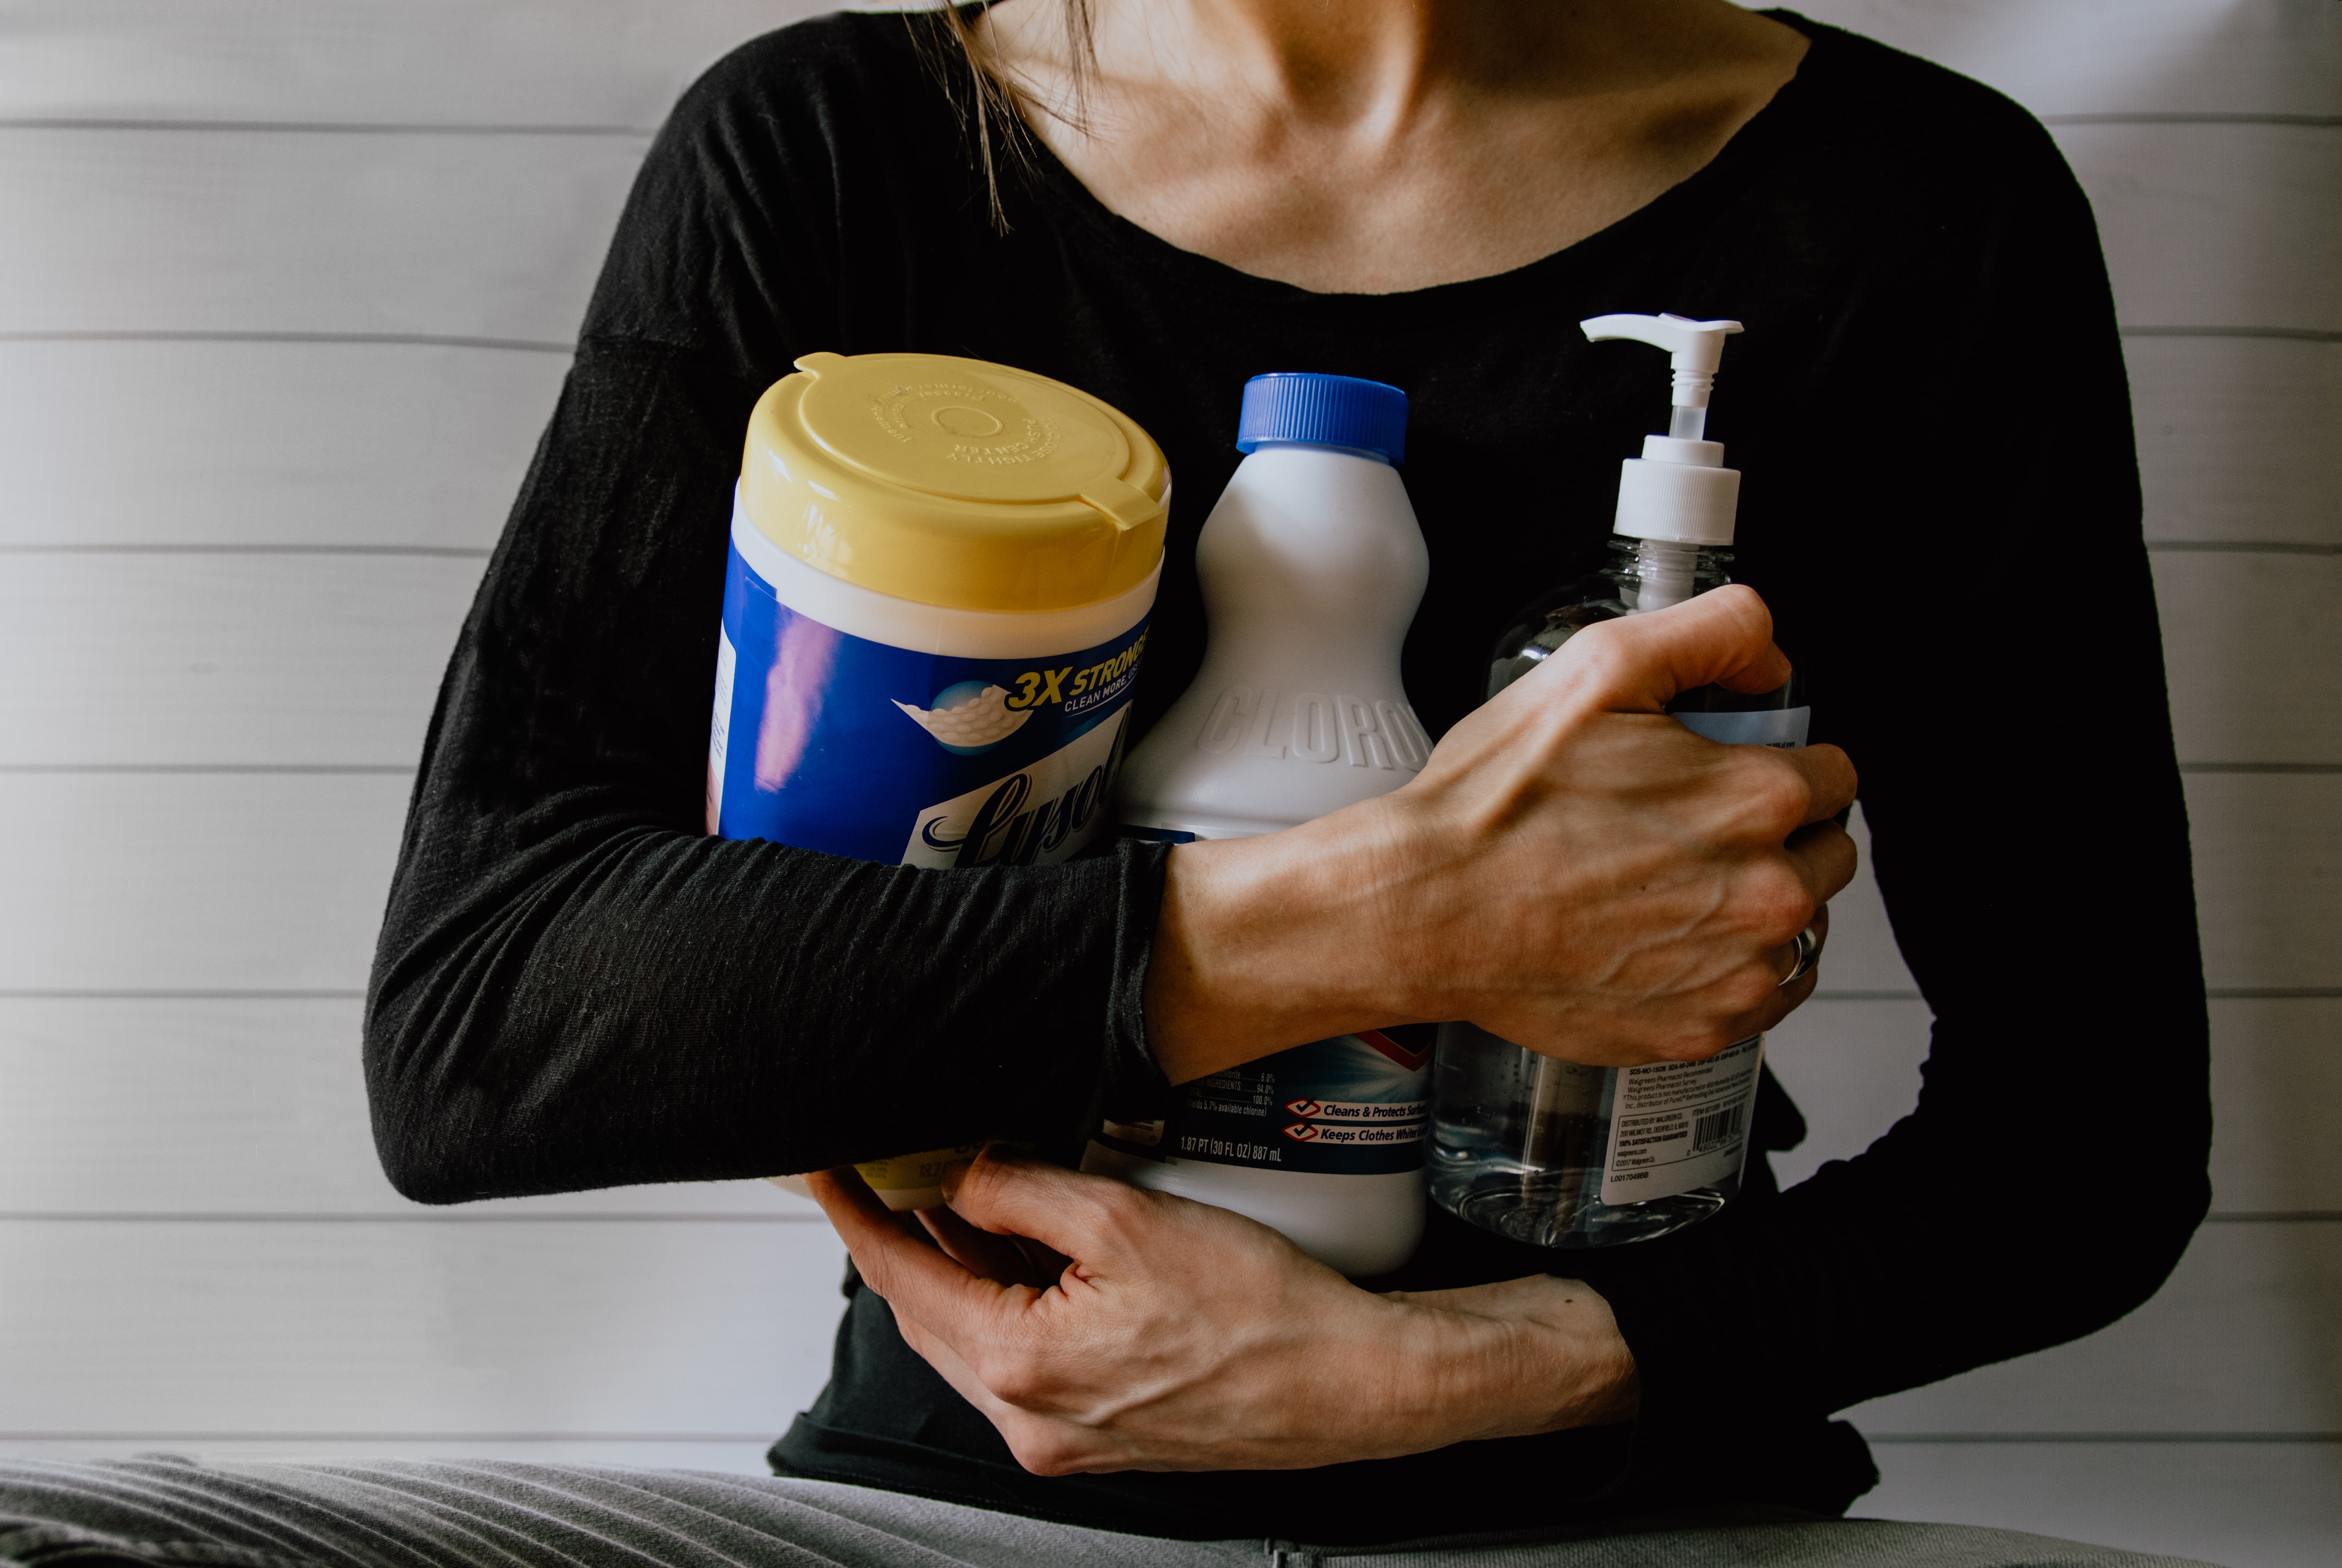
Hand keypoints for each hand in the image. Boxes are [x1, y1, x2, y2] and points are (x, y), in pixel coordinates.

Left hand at [807, 1148, 1637, 1474]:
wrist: (1350, 1384)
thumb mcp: (1125, 1220)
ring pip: (975, 1339)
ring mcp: (1062, 1439)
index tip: (822, 1171)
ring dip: (960, 1271)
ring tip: (960, 1197)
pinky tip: (1025, 1255)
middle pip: (930, 1316)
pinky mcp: (1097, 1437)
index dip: (856, 1216)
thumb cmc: (1261, 1310)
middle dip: (905, 1240)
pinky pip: (1022, 1362)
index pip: (903, 1278)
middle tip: (889, 1170)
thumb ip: (1021, 1194)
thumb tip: (957, 1176)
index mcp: (1021, 1368)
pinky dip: (1009, 1304)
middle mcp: (1028, 1422)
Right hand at [1146, 584, 1856, 1079]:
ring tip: (1666, 887)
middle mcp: (1767, 894)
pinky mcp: (1699, 1031)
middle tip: (1685, 829)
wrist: (1426, 910)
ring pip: (1798, 929)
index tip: (1723, 773)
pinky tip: (1664, 942)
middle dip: (1775, 834)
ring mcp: (1736, 973)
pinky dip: (1727, 971)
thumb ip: (1713, 632)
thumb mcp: (1600, 667)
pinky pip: (1760, 998)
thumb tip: (1771, 654)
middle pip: (1826, 853)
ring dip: (1755, 904)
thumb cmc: (1496, 803)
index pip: (1834, 774)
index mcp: (1758, 799)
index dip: (1777, 762)